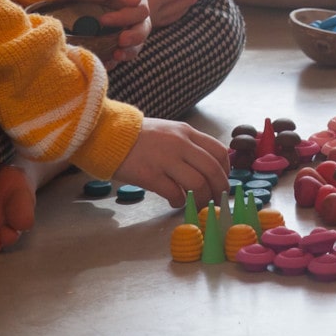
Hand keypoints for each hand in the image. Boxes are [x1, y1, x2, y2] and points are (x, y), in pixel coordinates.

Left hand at [55, 0, 151, 64]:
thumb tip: (137, 2)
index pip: (140, 12)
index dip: (125, 17)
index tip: (103, 20)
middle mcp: (130, 15)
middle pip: (142, 29)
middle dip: (134, 38)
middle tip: (121, 42)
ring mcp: (120, 28)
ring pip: (134, 44)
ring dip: (128, 52)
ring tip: (115, 56)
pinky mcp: (109, 40)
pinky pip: (117, 52)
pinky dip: (114, 61)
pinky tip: (105, 63)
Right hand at [113, 117, 229, 209]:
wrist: (110, 134)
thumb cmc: (140, 136)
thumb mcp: (170, 131)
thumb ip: (188, 145)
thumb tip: (205, 166)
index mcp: (187, 132)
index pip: (218, 151)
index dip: (225, 170)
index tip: (222, 181)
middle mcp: (181, 144)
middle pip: (212, 169)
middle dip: (219, 188)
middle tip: (217, 200)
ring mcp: (166, 159)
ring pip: (198, 183)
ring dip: (202, 199)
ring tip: (198, 205)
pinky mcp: (150, 175)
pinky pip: (174, 193)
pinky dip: (180, 202)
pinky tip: (175, 203)